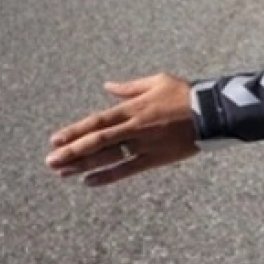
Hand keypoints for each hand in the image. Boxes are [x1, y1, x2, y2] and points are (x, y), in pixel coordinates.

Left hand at [46, 74, 198, 186]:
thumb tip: (107, 87)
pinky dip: (107, 176)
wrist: (213, 113)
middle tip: (50, 161)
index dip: (75, 131)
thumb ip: (130, 87)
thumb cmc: (186, 94)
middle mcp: (135, 127)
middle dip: (71, 151)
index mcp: (134, 108)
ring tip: (62, 173)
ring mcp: (144, 144)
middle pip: (97, 141)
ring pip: (108, 157)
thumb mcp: (158, 82)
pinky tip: (89, 181)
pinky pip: (127, 169)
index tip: (55, 140)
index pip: (97, 121)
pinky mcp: (156, 158)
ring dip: (83, 165)